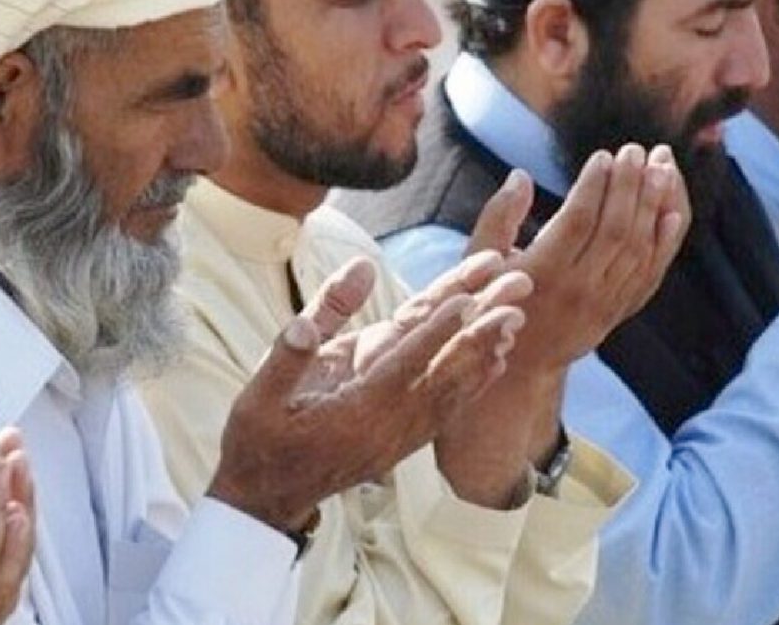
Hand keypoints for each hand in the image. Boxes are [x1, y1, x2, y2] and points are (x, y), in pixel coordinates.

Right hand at [207, 254, 531, 534]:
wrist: (268, 499)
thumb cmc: (260, 439)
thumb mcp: (261, 391)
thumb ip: (300, 338)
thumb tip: (348, 278)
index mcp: (353, 411)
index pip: (403, 364)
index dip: (436, 331)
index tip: (469, 298)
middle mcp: (389, 425)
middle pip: (445, 369)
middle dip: (482, 325)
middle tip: (518, 288)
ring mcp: (403, 435)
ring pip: (454, 385)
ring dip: (487, 345)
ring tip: (518, 309)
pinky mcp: (406, 438)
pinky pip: (450, 404)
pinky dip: (477, 376)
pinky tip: (500, 353)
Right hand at [468, 144, 688, 374]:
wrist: (518, 367)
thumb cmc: (493, 302)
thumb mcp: (479, 263)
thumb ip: (497, 217)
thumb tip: (521, 175)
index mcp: (541, 273)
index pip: (577, 221)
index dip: (593, 185)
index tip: (603, 156)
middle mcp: (577, 291)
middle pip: (614, 230)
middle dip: (628, 185)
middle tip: (635, 150)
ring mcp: (603, 305)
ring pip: (638, 249)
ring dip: (653, 204)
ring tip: (661, 166)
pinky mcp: (618, 313)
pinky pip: (650, 276)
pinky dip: (665, 244)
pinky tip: (673, 212)